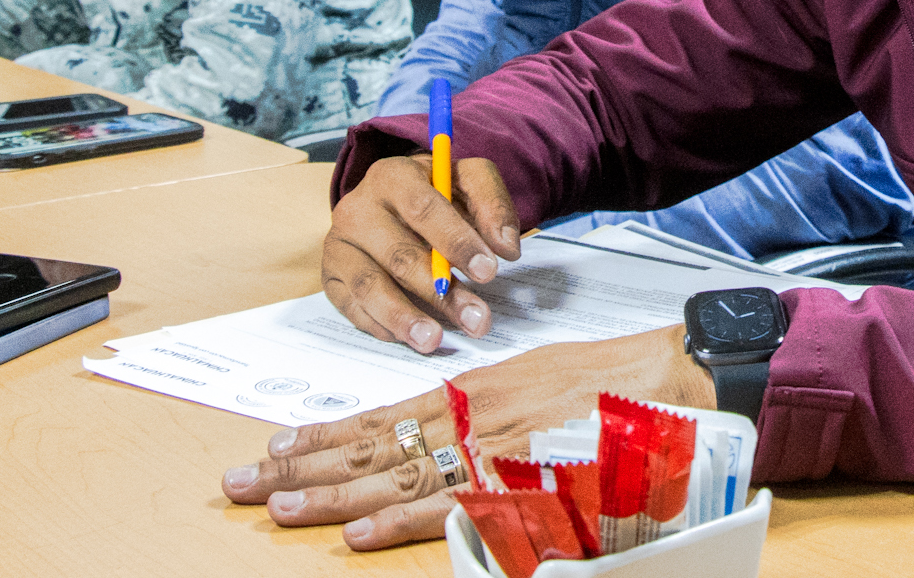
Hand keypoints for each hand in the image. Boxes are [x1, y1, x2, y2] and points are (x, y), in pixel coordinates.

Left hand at [220, 323, 714, 549]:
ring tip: (275, 505)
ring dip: (330, 493)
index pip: (382, 416)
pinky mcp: (523, 485)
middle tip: (238, 484)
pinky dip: (399, 519)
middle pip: (371, 445)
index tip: (274, 447)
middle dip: (301, 467)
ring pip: (395, 475)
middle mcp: (473, 418)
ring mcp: (494, 452)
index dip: (324, 435)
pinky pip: (449, 506)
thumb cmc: (616, 387)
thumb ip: (493, 417)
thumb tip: (449, 446)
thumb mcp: (542, 386)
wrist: (676, 382)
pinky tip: (355, 531)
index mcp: (476, 393)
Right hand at [321, 154, 524, 351]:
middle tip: (477, 319)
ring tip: (435, 340)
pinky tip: (408, 337)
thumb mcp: (466, 181)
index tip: (489, 271)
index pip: (424, 208)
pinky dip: (380, 325)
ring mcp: (340, 244)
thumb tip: (505, 248)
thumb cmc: (434, 194)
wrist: (389, 200)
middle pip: (400, 255)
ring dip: (405, 317)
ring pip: (370, 286)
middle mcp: (358, 208)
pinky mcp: (331, 276)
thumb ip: (492, 204)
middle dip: (442, 292)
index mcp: (393, 176)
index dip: (457, 241)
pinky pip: (352, 307)